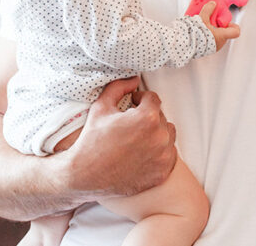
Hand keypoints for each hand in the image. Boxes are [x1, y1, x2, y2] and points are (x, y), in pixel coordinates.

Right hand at [65, 76, 176, 197]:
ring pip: (168, 134)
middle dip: (146, 116)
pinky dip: (159, 152)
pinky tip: (142, 153)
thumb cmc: (92, 141)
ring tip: (136, 138)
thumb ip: (119, 87)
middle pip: (160, 116)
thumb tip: (134, 79)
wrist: (86, 176)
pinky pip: (169, 154)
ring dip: (156, 132)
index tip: (131, 104)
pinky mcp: (163, 172)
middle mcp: (160, 137)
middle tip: (129, 124)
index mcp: (147, 117)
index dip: (140, 99)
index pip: (153, 98)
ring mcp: (163, 156)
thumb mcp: (101, 107)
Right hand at [197, 1, 240, 49]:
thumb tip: (212, 4)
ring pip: (218, 38)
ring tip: (204, 27)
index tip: (226, 22)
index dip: (233, 26)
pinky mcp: (206, 51)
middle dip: (220, 27)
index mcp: (222, 35)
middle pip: (225, 34)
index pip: (236, 32)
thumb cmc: (196, 33)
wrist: (185, 44)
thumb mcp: (202, 18)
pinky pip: (211, 43)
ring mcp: (214, 48)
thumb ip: (208, 9)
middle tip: (212, 22)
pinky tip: (199, 33)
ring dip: (213, 32)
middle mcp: (220, 43)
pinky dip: (208, 37)